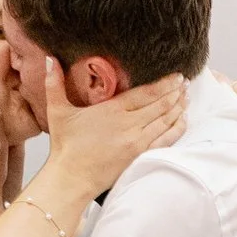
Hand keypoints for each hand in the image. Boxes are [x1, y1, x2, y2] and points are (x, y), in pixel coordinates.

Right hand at [39, 60, 185, 200]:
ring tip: (187, 97)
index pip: (146, 92)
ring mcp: (137, 141)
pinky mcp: (139, 156)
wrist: (71, 178)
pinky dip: (177, 128)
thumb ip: (54, 83)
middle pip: (160, 104)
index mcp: (113, 110)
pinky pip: (165, 140)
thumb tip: (50, 58)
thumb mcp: (58, 111)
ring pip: (165, 120)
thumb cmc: (65, 147)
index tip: (176, 75)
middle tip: (186, 82)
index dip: (164, 83)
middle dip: (176, 92)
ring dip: (179, 107)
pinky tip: (184, 120)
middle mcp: (129, 124)